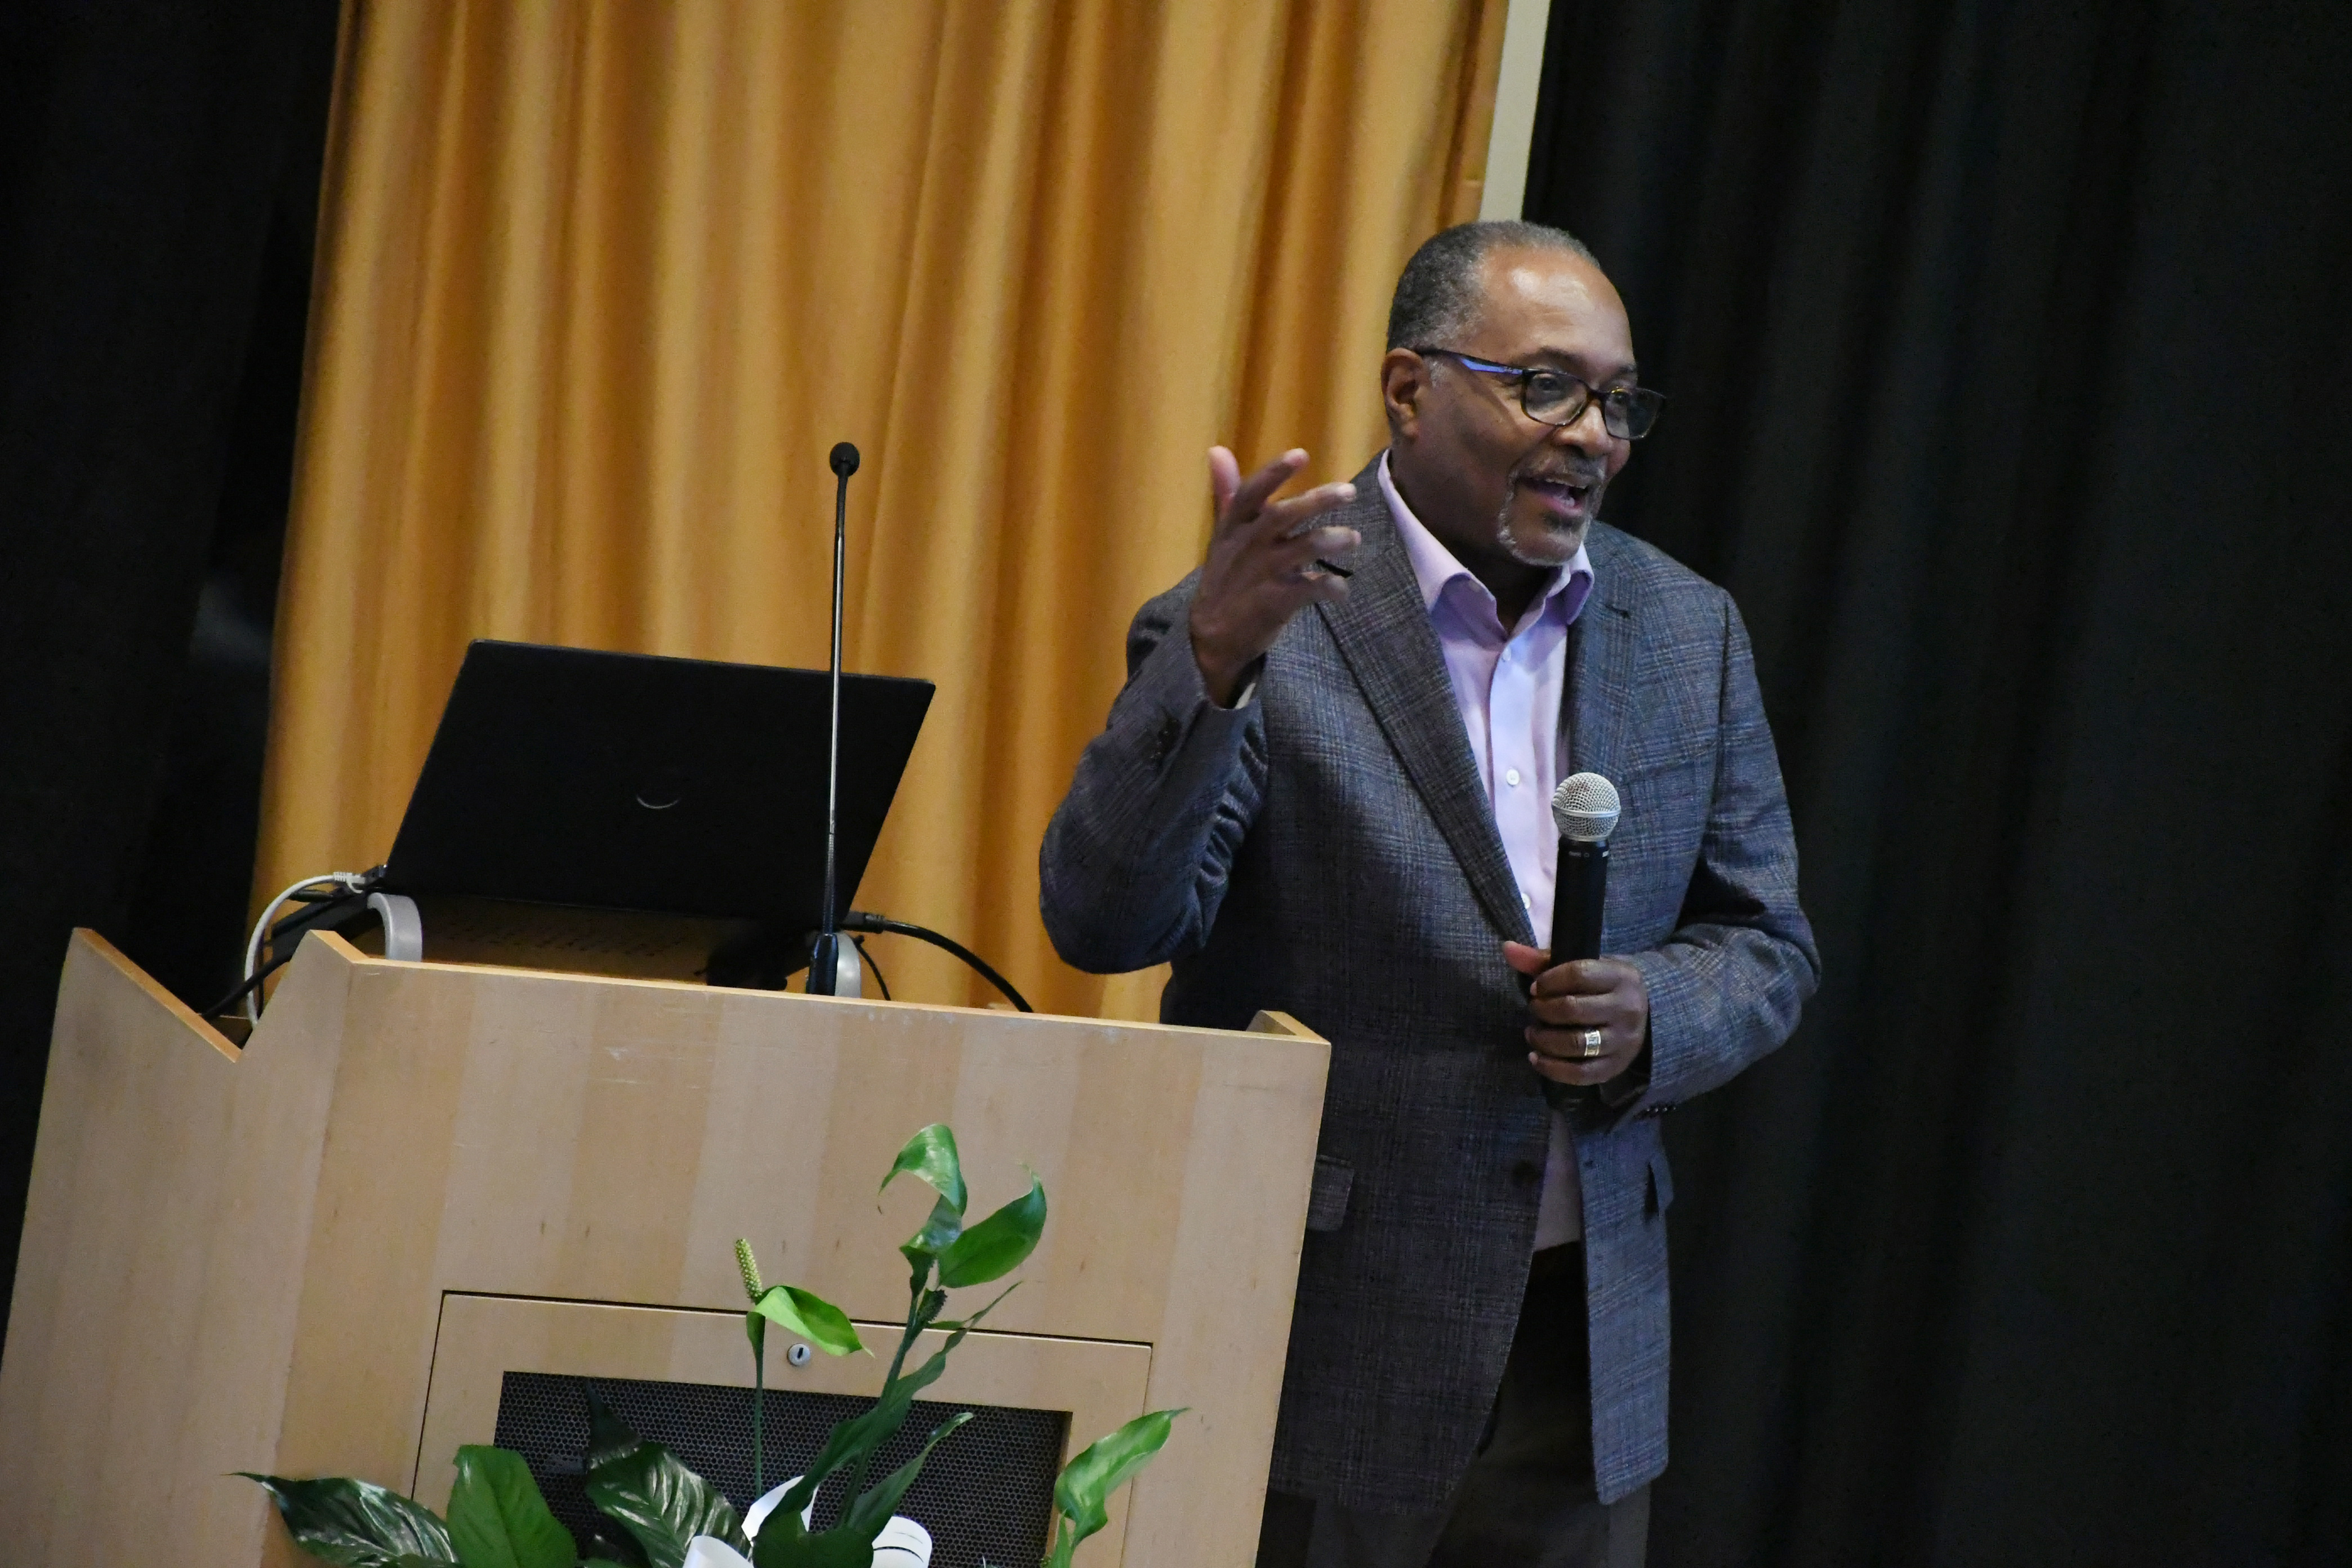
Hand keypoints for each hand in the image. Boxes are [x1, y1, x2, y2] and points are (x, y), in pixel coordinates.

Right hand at [1188, 446, 1360, 704]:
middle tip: (1349, 491)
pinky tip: (1341, 591)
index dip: (1275, 473)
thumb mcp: (1222, 535)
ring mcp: (1262, 574)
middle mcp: (1248, 546)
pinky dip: (1333, 588)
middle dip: (1317, 500)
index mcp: (1233, 527)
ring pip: (1303, 548)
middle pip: (1282, 516)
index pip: (1250, 493)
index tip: (1301, 455)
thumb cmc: (1225, 577)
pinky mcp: (1275, 603)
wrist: (1212, 636)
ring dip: (1333, 540)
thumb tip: (1217, 449)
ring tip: (1354, 538)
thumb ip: (1227, 494)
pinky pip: (1312, 589)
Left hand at [1502, 942, 1648, 1085]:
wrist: (1649, 1014)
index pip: (1579, 974)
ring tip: (1532, 1033)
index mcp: (1620, 977)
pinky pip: (1581, 1073)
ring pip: (1576, 1044)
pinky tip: (1536, 1058)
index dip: (1548, 981)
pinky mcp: (1616, 1066)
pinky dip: (1553, 1068)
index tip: (1535, 989)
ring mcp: (1623, 1041)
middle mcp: (1626, 1009)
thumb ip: (1544, 959)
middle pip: (1573, 1010)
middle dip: (1543, 1010)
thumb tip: (1507, 948)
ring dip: (1544, 1040)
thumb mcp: (1586, 966)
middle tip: (1534, 1009)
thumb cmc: (1605, 986)